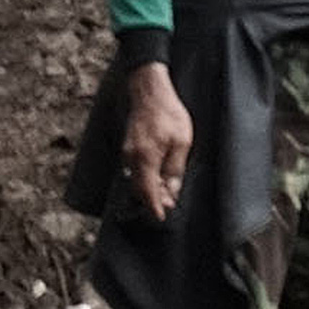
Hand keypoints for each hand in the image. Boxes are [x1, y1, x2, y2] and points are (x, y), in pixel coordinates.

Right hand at [121, 63, 191, 220]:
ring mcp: (127, 151)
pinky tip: (157, 175)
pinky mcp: (128, 146)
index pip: (148, 191)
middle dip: (152, 199)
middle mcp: (131, 158)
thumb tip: (171, 191)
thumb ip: (175, 170)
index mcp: (146, 158)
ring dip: (149, 188)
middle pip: (139, 188)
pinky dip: (144, 176)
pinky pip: (134, 168)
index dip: (154, 207)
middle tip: (169, 204)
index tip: (160, 217)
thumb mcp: (182, 143)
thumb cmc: (168, 114)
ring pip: (136, 178)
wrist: (149, 90)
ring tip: (166, 191)